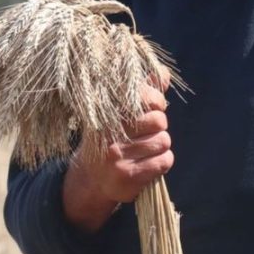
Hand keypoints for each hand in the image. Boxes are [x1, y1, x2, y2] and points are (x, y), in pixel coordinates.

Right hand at [62, 70, 173, 233]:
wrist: (89, 180)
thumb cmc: (110, 139)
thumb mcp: (119, 113)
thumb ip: (142, 92)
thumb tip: (164, 72)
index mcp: (107, 113)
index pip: (146, 98)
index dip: (156, 102)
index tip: (153, 107)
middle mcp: (109, 133)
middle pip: (158, 120)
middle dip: (159, 126)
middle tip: (147, 132)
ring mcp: (117, 156)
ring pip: (163, 141)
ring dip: (161, 145)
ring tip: (146, 148)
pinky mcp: (128, 175)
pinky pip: (164, 161)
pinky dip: (163, 161)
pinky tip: (149, 162)